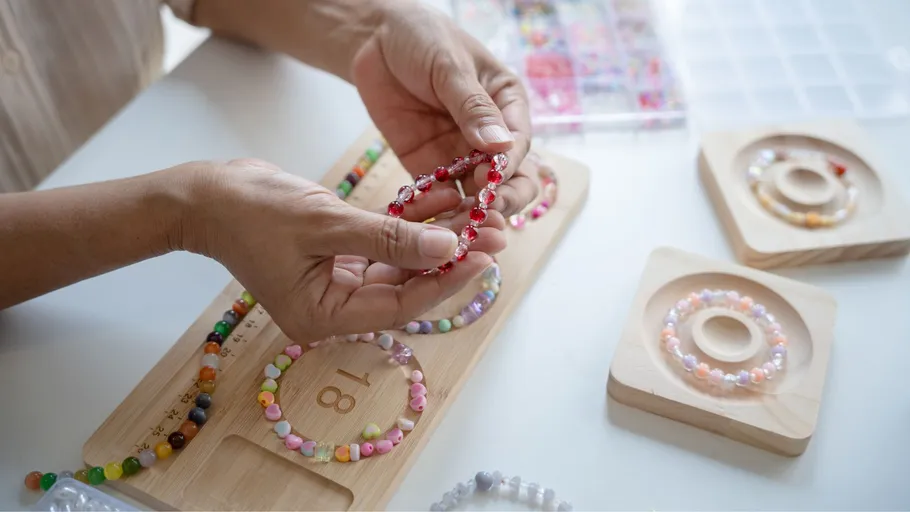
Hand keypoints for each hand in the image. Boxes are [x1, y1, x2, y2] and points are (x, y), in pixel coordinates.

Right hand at [181, 159, 505, 341]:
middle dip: (450, 255)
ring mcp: (336, 280)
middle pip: (407, 284)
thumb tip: (448, 249)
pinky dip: (409, 222)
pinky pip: (384, 243)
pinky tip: (441, 198)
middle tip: (494, 229)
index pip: (401, 304)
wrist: (205, 195)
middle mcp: (335, 306)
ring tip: (478, 210)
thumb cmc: (253, 212)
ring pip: (401, 262)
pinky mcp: (338, 255)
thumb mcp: (325, 223)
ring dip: (435, 235)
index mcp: (325, 315)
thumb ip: (389, 238)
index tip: (484, 255)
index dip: (446, 280)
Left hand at [351, 0, 537, 215]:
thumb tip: (501, 145)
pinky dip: (438, 212)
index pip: (518, 143)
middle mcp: (489, 136)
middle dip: (500, 200)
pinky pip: (439, 197)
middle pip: (509, 180)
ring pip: (476, 196)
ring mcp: (460, 154)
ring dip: (470, 214)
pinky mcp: (429, 167)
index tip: (493, 179)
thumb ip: (472, 106)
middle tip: (482, 213)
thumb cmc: (423, 38)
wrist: (375, 38)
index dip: (508, 166)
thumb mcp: (449, 65)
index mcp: (508, 105)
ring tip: (458, 230)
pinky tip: (431, 224)